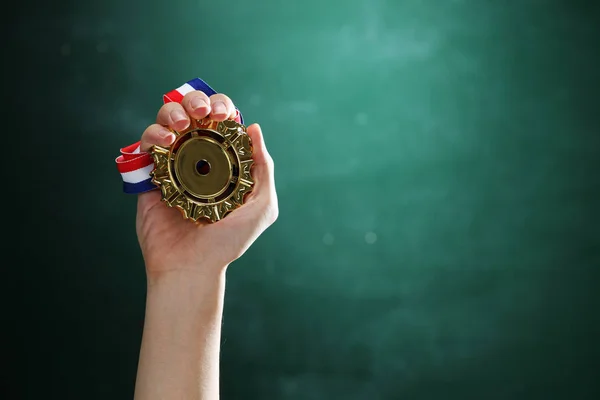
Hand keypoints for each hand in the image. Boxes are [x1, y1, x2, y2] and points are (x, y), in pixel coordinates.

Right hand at [135, 91, 277, 280]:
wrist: (190, 266)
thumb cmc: (228, 242)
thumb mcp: (261, 206)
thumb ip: (263, 168)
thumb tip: (253, 127)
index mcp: (225, 162)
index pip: (222, 122)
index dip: (222, 107)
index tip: (223, 114)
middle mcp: (198, 158)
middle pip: (193, 113)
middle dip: (196, 100)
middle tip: (202, 113)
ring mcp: (172, 164)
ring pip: (167, 120)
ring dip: (172, 112)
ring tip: (180, 127)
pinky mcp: (149, 174)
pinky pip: (146, 143)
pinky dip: (153, 134)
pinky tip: (165, 143)